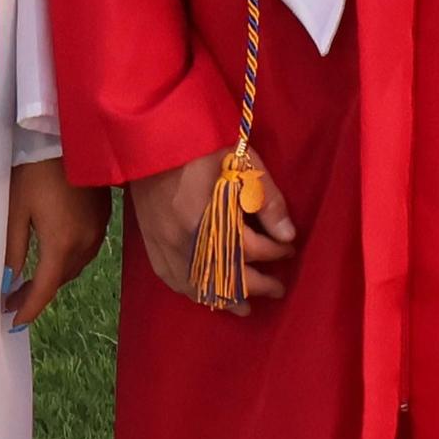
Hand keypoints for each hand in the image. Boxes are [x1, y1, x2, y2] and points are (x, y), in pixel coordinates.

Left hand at [3, 158, 110, 328]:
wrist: (65, 137)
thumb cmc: (34, 171)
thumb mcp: (17, 210)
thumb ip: (13, 251)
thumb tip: (7, 284)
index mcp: (61, 244)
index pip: (44, 290)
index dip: (28, 309)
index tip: (13, 322)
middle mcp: (85, 243)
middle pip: (60, 280)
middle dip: (38, 293)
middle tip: (15, 299)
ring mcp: (98, 231)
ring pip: (74, 267)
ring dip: (54, 277)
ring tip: (32, 280)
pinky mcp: (103, 219)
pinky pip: (85, 250)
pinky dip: (68, 259)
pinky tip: (54, 253)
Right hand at [129, 144, 293, 315]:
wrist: (150, 132)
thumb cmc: (200, 141)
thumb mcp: (242, 159)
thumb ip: (266, 198)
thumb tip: (288, 234)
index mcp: (209, 215)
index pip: (250, 248)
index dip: (274, 252)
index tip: (288, 249)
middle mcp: (184, 237)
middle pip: (226, 275)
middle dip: (257, 284)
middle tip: (277, 287)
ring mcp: (163, 242)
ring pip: (198, 286)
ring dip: (225, 299)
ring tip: (246, 306)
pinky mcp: (150, 240)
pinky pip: (171, 278)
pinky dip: (192, 291)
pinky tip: (206, 295)